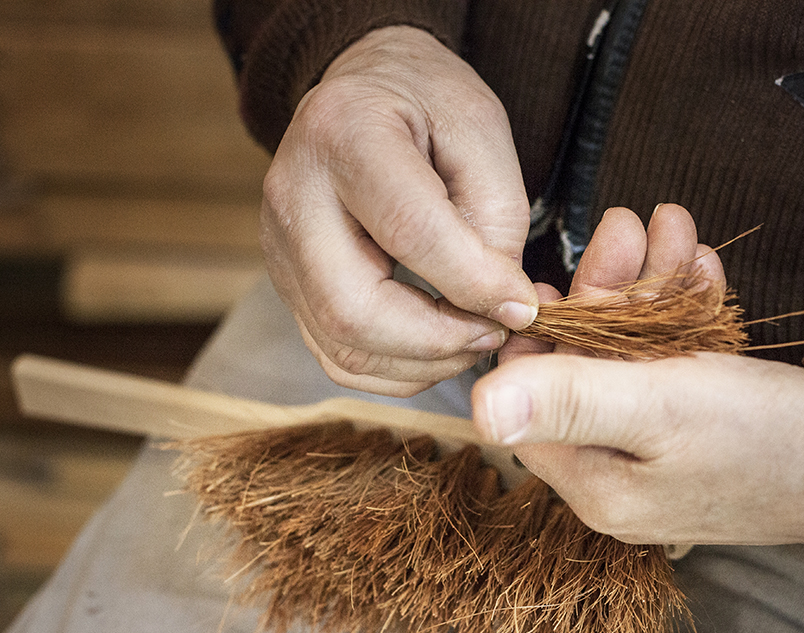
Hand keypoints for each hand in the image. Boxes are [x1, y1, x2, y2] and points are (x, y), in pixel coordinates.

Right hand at [261, 26, 537, 396]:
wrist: (362, 91)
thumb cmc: (426, 104)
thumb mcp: (481, 132)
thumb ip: (496, 220)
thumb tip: (503, 310)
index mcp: (345, 133)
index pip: (409, 232)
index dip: (474, 283)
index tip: (523, 307)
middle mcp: (294, 194)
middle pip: (353, 309)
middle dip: (439, 340)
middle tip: (494, 332)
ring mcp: (279, 247)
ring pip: (342, 346)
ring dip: (422, 364)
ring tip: (472, 337)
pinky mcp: (287, 284)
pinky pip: (336, 356)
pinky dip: (397, 370)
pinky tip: (438, 346)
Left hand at [471, 205, 803, 545]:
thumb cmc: (769, 440)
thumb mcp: (662, 409)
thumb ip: (571, 400)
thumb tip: (474, 408)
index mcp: (592, 481)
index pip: (531, 401)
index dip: (541, 333)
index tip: (560, 276)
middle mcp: (616, 472)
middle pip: (584, 369)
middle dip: (608, 292)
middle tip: (631, 225)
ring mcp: (657, 450)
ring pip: (633, 356)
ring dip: (651, 288)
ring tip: (675, 228)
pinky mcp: (697, 427)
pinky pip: (673, 363)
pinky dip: (685, 312)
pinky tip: (701, 265)